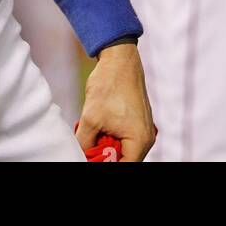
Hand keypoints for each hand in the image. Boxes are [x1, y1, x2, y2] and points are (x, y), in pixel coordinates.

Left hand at [77, 42, 154, 161]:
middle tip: (89, 143)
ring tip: (93, 130)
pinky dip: (111, 134)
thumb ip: (85, 143)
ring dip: (106, 144)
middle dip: (105, 154)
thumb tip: (79, 155)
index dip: (104, 164)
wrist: (118, 58)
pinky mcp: (138, 121)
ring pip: (122, 148)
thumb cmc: (108, 85)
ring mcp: (144, 129)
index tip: (91, 157)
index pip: (124, 166)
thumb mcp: (90, 118)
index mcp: (140, 141)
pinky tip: (99, 123)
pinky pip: (125, 137)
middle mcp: (147, 138)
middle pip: (124, 159)